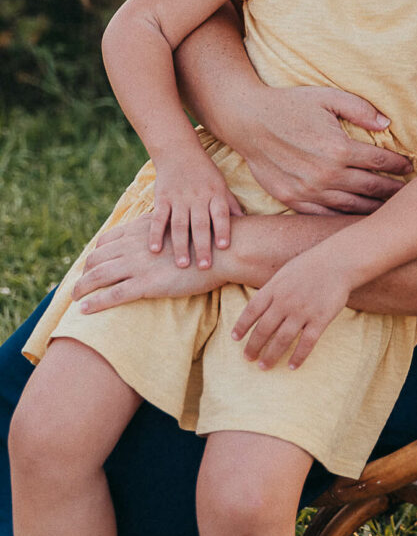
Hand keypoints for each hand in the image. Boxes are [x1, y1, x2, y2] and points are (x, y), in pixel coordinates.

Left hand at [72, 215, 224, 312]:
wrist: (223, 250)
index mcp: (141, 230)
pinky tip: (84, 310)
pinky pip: (111, 295)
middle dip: (84, 271)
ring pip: (98, 276)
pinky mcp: (146, 284)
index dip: (95, 253)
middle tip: (78, 284)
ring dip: (81, 288)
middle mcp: (134, 245)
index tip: (91, 265)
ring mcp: (138, 265)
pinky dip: (94, 303)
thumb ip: (163, 229)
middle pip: (96, 258)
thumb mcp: (179, 225)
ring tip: (74, 298)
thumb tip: (159, 235)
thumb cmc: (207, 239)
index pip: (106, 241)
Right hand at [150, 153, 242, 268]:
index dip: (222, 229)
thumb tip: (246, 223)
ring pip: (179, 224)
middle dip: (202, 245)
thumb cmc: (204, 172)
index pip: (220, 213)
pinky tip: (155, 250)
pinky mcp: (162, 198)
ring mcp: (178, 198)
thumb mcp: (221, 185)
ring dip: (180, 245)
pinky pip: (158, 218)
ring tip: (183, 265)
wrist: (178, 151)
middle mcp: (197, 197)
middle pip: (200, 223)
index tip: (224, 246)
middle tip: (205, 266)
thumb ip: (230, 205)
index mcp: (214, 194)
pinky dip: (155, 234)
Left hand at [230, 250, 350, 369]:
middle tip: (248, 358)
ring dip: (271, 355)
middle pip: (264, 329)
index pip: (252, 310)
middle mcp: (285, 301)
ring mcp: (303, 311)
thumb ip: (272, 289)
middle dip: (253, 346)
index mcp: (275, 288)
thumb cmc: (312, 264)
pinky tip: (292, 366)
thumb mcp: (285, 272)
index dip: (242, 326)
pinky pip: (306, 343)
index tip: (235, 339)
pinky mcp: (320, 319)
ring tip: (264, 366)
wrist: (339, 261)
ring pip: (282, 339)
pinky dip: (298, 357)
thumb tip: (260, 307)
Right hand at [236, 85, 412, 214]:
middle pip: (371, 187)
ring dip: (374, 208)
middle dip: (393, 190)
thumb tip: (387, 123)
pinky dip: (344, 218)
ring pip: (352, 206)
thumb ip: (359, 108)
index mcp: (338, 148)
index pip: (380, 161)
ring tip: (389, 208)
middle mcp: (326, 174)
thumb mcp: (327, 97)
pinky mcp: (293, 199)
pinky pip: (325, 215)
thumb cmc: (289, 105)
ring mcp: (309, 190)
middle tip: (407, 193)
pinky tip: (356, 217)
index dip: (398, 165)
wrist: (248, 120)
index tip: (408, 167)